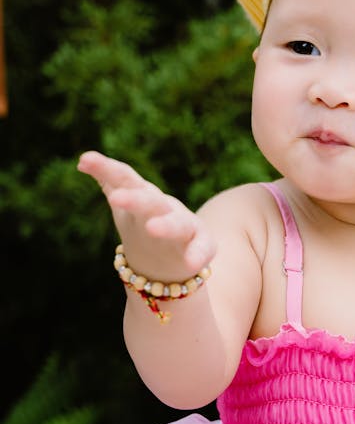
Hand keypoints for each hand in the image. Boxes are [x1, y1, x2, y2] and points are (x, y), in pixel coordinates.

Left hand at [78, 150, 215, 278]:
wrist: (173, 255)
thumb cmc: (145, 223)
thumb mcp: (126, 202)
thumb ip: (109, 180)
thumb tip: (82, 160)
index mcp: (143, 195)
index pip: (125, 178)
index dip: (106, 168)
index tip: (84, 160)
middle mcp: (164, 208)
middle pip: (150, 201)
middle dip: (134, 199)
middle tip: (116, 199)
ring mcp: (184, 227)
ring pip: (177, 224)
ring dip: (166, 226)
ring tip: (152, 228)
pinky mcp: (203, 245)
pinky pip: (202, 249)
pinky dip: (197, 255)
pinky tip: (191, 264)